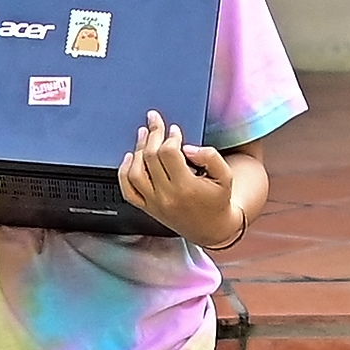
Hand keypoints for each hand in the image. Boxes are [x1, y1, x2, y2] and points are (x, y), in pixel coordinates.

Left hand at [121, 113, 247, 247]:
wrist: (211, 229)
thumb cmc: (217, 201)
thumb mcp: (225, 176)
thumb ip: (210, 157)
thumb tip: (187, 147)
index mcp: (186, 187)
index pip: (169, 153)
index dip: (170, 136)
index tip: (174, 129)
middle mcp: (166, 196)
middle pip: (151, 157)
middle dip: (153, 134)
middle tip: (155, 121)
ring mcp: (154, 203)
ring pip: (135, 172)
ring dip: (137, 150)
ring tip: (143, 134)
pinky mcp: (147, 208)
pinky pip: (128, 191)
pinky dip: (124, 173)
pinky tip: (130, 158)